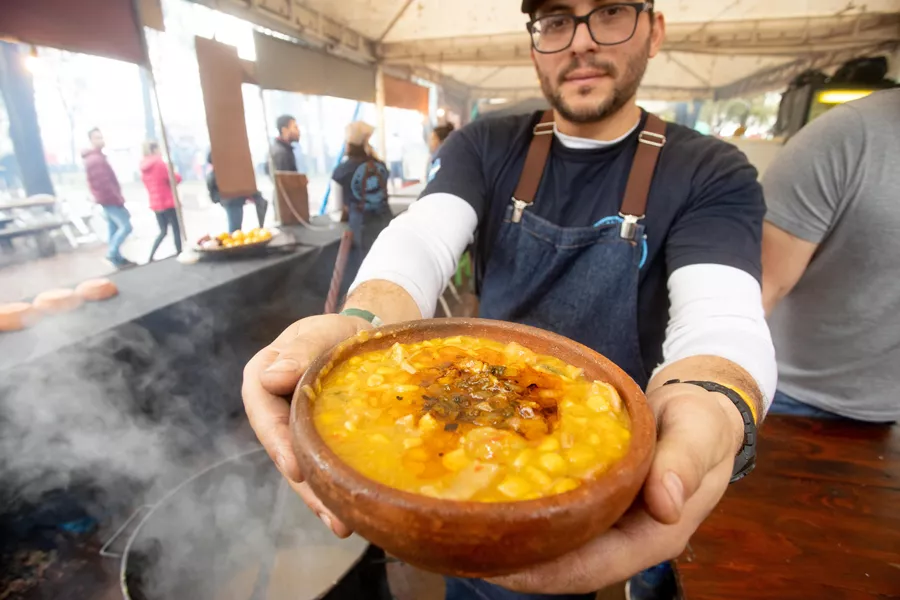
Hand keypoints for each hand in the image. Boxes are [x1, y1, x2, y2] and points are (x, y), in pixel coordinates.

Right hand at [242, 314, 372, 537]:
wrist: (363, 338)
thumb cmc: (337, 332)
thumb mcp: (320, 333)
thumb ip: (299, 352)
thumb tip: (270, 378)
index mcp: (262, 378)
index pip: (264, 413)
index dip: (279, 443)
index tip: (296, 468)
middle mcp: (273, 409)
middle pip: (283, 450)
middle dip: (304, 486)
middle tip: (330, 514)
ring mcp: (294, 429)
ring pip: (302, 466)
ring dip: (320, 497)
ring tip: (342, 525)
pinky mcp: (315, 442)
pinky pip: (320, 467)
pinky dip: (333, 489)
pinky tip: (351, 513)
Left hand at [489, 384, 744, 593]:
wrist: (698, 411)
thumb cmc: (702, 423)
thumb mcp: (700, 434)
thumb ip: (683, 465)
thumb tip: (665, 505)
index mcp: (654, 536)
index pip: (592, 568)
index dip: (547, 572)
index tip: (501, 565)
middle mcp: (625, 538)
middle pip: (564, 563)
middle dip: (515, 560)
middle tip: (463, 542)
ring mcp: (608, 521)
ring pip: (555, 542)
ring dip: (515, 538)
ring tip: (464, 526)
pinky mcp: (594, 500)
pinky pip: (556, 513)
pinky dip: (526, 509)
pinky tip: (491, 497)